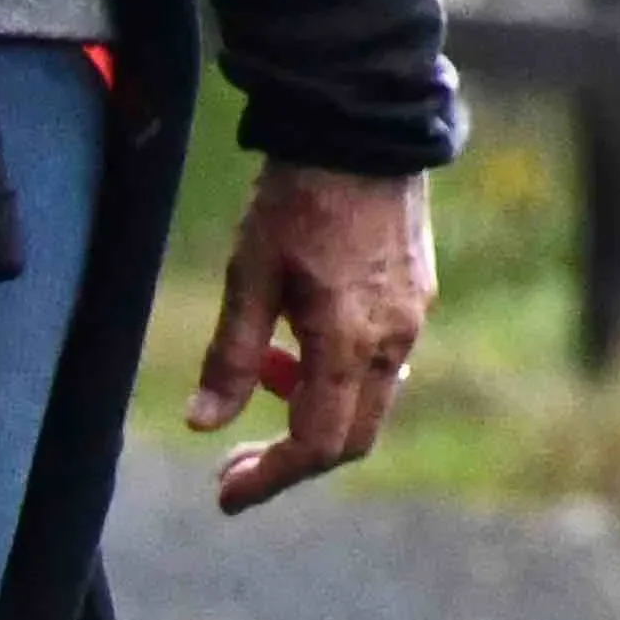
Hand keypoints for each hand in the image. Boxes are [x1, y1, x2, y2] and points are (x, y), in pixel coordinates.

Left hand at [185, 162, 431, 513]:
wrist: (362, 126)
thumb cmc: (298, 196)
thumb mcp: (249, 276)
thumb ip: (231, 355)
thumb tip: (203, 426)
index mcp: (350, 341)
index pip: (317, 444)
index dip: (270, 478)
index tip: (226, 494)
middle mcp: (394, 340)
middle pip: (350, 438)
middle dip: (290, 461)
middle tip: (233, 465)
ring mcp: (412, 320)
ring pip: (367, 403)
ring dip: (311, 415)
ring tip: (261, 382)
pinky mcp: (416, 298)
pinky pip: (380, 365)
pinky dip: (334, 377)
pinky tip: (294, 349)